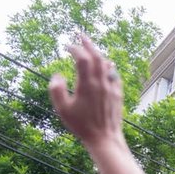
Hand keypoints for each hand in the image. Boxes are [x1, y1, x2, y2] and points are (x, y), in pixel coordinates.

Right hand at [48, 35, 123, 149]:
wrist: (104, 138)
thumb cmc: (81, 125)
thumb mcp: (62, 110)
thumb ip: (56, 90)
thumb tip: (57, 75)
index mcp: (87, 84)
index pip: (82, 58)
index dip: (74, 49)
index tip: (66, 46)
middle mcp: (101, 82)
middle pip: (96, 56)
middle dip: (88, 44)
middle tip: (81, 35)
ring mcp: (111, 87)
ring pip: (106, 64)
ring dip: (98, 53)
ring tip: (91, 48)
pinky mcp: (118, 93)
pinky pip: (114, 74)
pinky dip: (109, 66)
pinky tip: (108, 64)